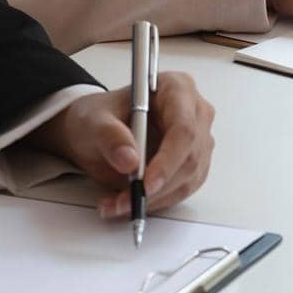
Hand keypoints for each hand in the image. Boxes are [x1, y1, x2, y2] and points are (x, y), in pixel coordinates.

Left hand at [27, 72, 215, 218]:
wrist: (96, 130)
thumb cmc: (99, 117)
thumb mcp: (94, 121)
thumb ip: (110, 136)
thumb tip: (129, 160)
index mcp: (176, 88)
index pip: (183, 128)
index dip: (168, 160)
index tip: (146, 184)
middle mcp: (194, 112)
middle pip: (190, 157)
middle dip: (157, 187)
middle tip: (124, 202)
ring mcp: (197, 140)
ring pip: (188, 179)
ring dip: (154, 199)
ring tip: (117, 204)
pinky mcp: (193, 164)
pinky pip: (182, 190)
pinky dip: (156, 202)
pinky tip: (129, 202)